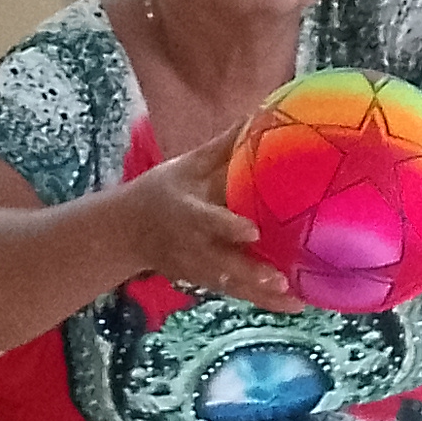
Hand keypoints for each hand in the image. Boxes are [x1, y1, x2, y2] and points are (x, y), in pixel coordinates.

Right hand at [120, 131, 295, 310]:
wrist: (125, 234)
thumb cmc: (159, 192)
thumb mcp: (184, 166)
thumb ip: (220, 148)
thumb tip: (255, 115)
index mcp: (186, 212)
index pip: (206, 221)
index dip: (227, 227)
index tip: (253, 232)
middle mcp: (191, 245)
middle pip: (221, 264)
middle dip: (250, 275)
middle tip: (280, 282)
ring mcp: (196, 269)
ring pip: (231, 286)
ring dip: (262, 296)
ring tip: (295, 303)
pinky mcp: (203, 283)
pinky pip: (234, 294)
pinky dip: (260, 301)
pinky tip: (292, 305)